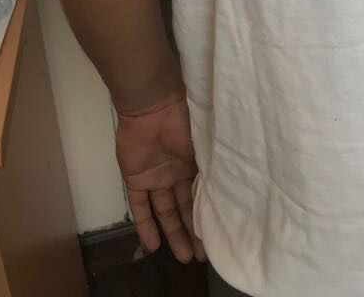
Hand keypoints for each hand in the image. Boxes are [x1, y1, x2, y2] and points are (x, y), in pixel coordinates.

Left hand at [115, 92, 205, 263]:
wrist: (153, 107)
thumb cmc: (184, 121)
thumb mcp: (204, 145)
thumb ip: (210, 168)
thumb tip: (228, 190)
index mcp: (195, 163)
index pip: (202, 195)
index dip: (208, 215)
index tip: (218, 237)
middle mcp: (177, 173)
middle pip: (185, 207)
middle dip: (193, 231)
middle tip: (201, 255)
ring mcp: (156, 176)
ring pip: (166, 211)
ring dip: (174, 233)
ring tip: (185, 256)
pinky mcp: (135, 179)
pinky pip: (140, 206)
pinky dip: (146, 225)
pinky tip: (153, 245)